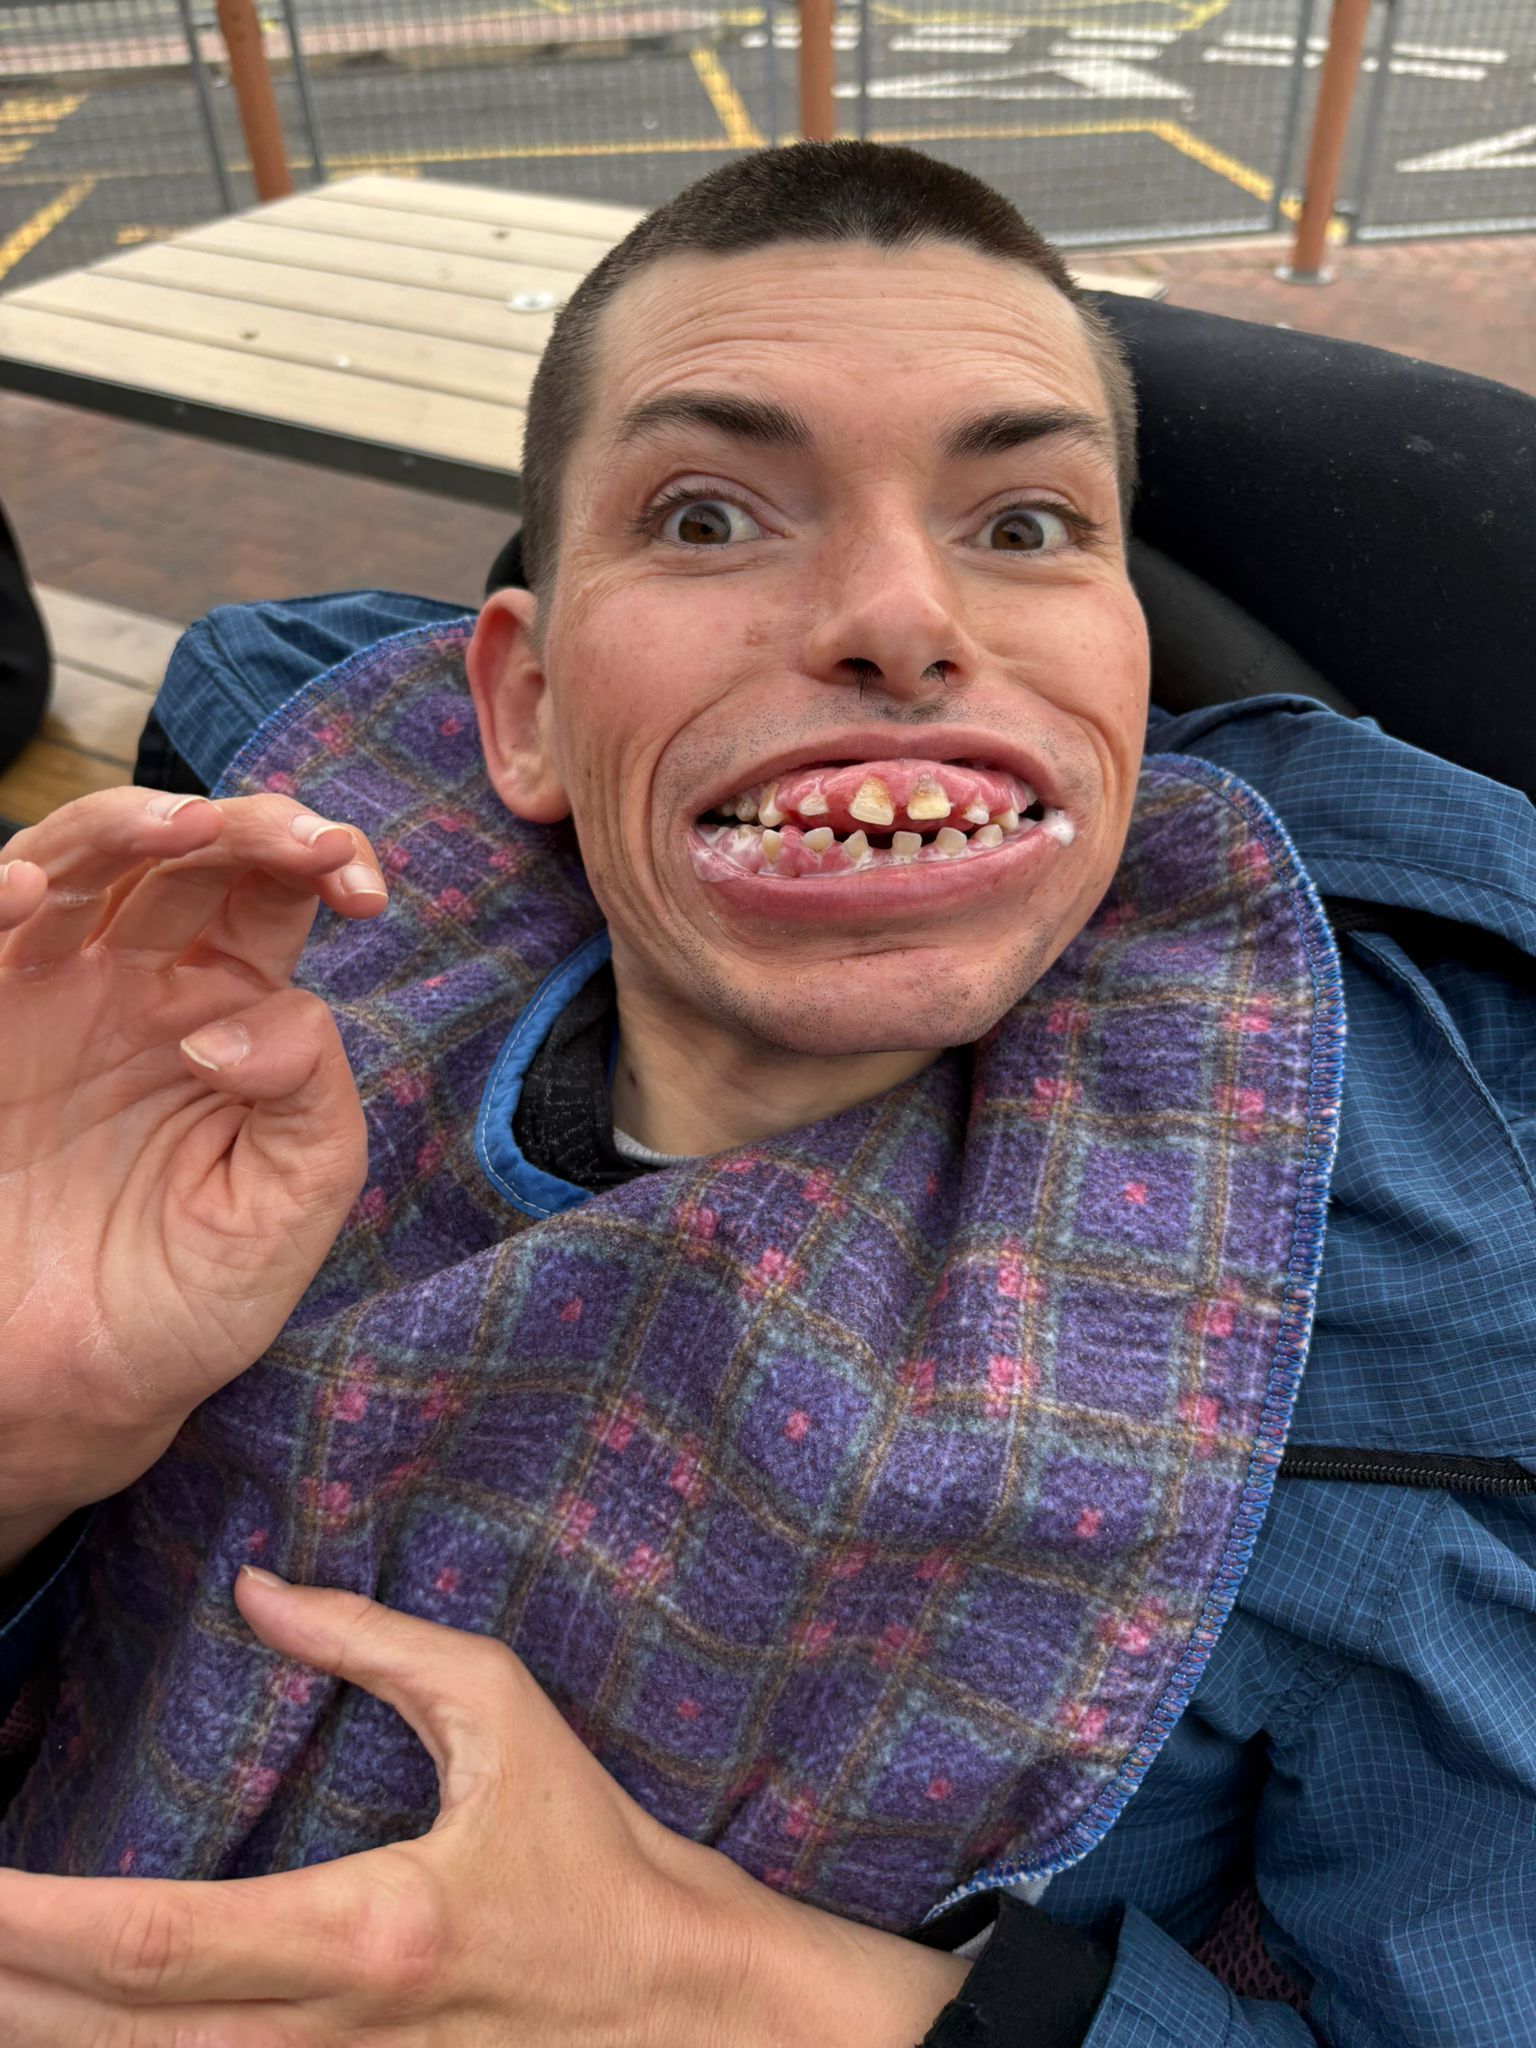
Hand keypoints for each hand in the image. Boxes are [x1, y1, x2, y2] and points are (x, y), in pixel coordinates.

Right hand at [0, 789, 386, 1538]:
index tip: (364, 889)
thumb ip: (312, 1101)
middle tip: (306, 844)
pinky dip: (2, 894)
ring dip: (129, 826)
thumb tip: (256, 1017)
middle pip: (188, 856)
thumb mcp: (286, 1211)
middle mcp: (139, 985)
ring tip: (186, 824)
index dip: (322, 862)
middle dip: (251, 826)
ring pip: (81, 864)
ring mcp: (47, 999)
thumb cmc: (185, 1299)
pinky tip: (34, 887)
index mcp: (230, 1010)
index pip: (276, 896)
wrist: (70, 1393)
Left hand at [0, 1575, 969, 2044]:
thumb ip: (371, 1643)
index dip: (41, 1923)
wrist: (679, 1998)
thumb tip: (254, 1587)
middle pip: (116, 2035)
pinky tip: (72, 2026)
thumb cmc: (593, 1845)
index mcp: (370, 1929)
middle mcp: (334, 2031)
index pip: (159, 1939)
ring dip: (43, 2037)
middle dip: (7, 1992)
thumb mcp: (502, 1710)